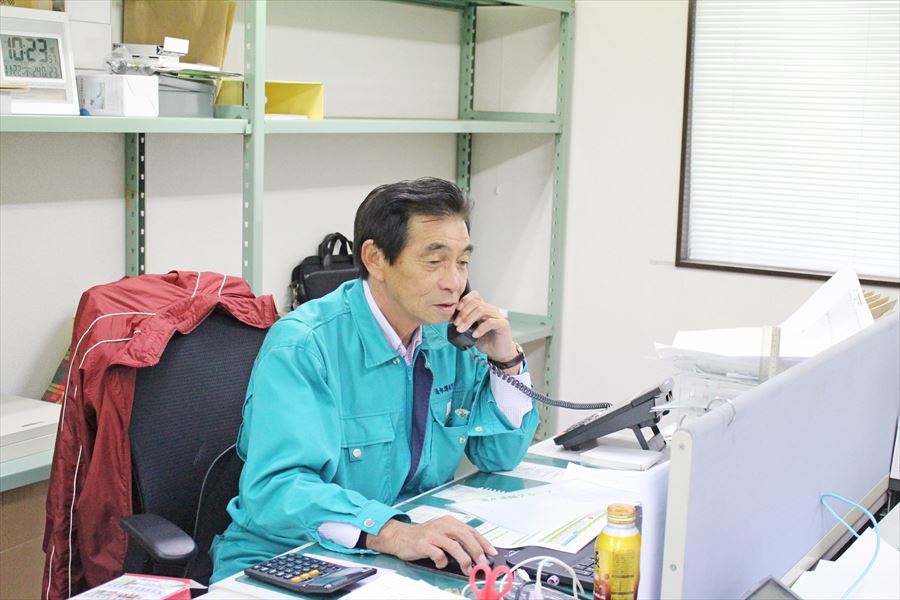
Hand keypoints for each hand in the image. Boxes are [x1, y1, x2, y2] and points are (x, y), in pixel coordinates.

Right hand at [365, 517, 496, 573]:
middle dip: (477, 551)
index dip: (483, 542)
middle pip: (465, 536)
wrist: (401, 536)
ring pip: (454, 546)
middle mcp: (443, 525)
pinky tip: (441, 564)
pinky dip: (442, 561)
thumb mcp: (443, 532)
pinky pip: (438, 554)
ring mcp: (433, 534)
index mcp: (450, 522)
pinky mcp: (423, 544)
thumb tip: (477, 553)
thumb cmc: (424, 536)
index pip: (471, 531)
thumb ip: (457, 539)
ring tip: (467, 569)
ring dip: (463, 559)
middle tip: (483, 563)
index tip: (492, 553)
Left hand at [452, 289, 519, 368]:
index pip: (475, 295)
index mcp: (483, 308)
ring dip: (469, 320)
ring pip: (482, 310)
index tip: (456, 309)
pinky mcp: (503, 324)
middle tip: (456, 324)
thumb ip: (464, 323)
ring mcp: (498, 316)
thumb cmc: (485, 340)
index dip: (465, 299)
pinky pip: (490, 322)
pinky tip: (474, 335)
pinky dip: (480, 328)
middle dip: (463, 313)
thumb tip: (451, 319)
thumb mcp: (471, 331)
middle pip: (476, 303)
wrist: (498, 352)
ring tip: (461, 329)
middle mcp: (491, 310)